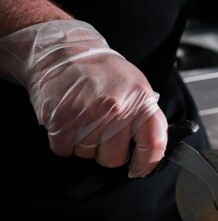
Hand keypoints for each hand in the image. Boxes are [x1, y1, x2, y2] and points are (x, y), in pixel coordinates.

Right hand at [0, 19, 167, 176]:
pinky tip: (68, 123)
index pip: (153, 144)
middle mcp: (117, 108)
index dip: (147, 163)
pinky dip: (63, 142)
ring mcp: (88, 114)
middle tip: (101, 132)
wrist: (64, 50)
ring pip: (88, 155)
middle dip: (107, 152)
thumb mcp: (137, 87)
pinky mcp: (61, 118)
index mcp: (141, 101)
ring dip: (84, 144)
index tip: (139, 169)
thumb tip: (153, 150)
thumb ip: (147, 117)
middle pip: (114, 158)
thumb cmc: (102, 70)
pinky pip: (64, 150)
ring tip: (83, 119)